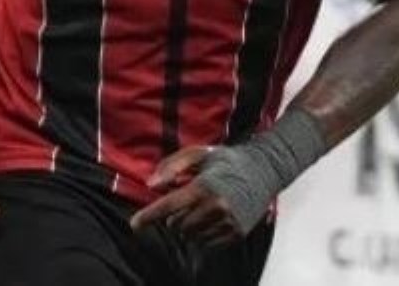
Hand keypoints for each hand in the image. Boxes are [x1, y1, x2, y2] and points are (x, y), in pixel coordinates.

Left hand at [129, 145, 244, 247]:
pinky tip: (211, 218)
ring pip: (190, 236)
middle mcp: (215, 207)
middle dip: (175, 215)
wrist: (264, 171)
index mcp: (204, 186)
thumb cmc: (227, 161)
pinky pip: (206, 243)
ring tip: (201, 208)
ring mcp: (227, 222)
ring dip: (189, 226)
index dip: (148, 216)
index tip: (134, 224)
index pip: (168, 207)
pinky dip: (202, 234)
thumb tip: (151, 185)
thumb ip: (172, 166)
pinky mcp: (235, 233)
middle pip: (176, 224)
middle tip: (187, 202)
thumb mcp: (199, 154)